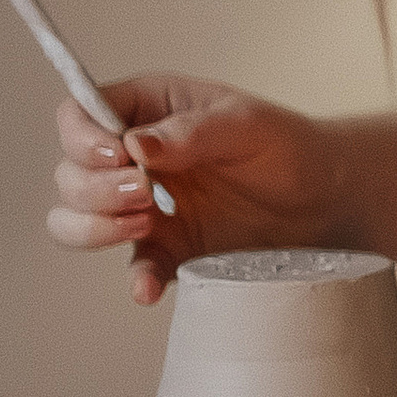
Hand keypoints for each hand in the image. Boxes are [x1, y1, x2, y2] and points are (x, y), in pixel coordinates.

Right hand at [46, 76, 336, 303]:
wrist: (326, 198)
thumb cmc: (286, 145)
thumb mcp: (245, 124)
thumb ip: (190, 131)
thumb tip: (135, 145)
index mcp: (147, 111)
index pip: (79, 116)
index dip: (83, 138)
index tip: (118, 155)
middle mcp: (134, 159)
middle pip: (69, 174)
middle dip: (94, 188)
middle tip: (146, 193)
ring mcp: (144, 207)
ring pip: (75, 220)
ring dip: (94, 227)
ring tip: (146, 224)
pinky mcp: (167, 249)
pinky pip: (132, 267)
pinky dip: (135, 278)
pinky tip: (149, 286)